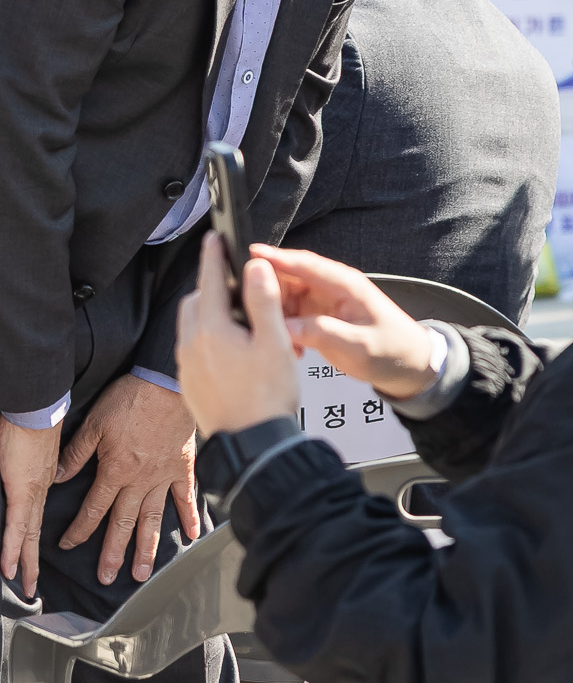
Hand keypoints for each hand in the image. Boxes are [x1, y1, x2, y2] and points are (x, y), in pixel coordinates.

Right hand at [2, 419, 58, 595]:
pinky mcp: (22, 488)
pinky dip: (13, 546)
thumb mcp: (31, 451)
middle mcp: (40, 488)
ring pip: (28, 533)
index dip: (34, 538)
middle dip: (34, 560)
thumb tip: (28, 477)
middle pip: (35, 531)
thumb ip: (30, 469)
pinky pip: (17, 524)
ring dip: (26, 561)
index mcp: (42, 479)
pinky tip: (10, 566)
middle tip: (33, 585)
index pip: (36, 516)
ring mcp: (32, 489)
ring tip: (26, 584)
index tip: (34, 555)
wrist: (37, 407)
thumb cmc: (30, 421)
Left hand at [53, 375, 199, 585]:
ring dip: (147, 547)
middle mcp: (139, 479)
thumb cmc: (129, 399)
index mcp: (115, 470)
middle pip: (123, 523)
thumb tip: (58, 478)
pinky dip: (188, 517)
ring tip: (142, 573)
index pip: (93, 509)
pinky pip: (186, 496)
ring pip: (152, 518)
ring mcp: (164, 475)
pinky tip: (191, 537)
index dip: (79, 530)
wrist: (166, 382)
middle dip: (113, 553)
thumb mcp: (94, 424)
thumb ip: (76, 454)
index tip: (69, 545)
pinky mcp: (183, 466)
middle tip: (108, 578)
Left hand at [173, 238, 299, 440]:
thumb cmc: (268, 395)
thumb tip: (254, 267)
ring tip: (238, 318)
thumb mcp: (275, 343)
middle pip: (195, 302)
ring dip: (208, 312)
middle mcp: (192, 346)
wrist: (252, 444)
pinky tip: (231, 349)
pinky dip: (207, 337)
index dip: (213, 256)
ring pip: (191, 326)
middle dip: (210, 286)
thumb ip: (264, 301)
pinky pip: (193, 349)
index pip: (210, 281)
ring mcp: (187, 367)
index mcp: (212, 330)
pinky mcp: (190, 384)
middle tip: (234, 282)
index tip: (214, 238)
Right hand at [254, 244, 437, 400]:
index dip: (278, 258)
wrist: (406, 364)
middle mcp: (331, 288)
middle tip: (245, 307)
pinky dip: (280, 327)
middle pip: (288, 278)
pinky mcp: (316, 317)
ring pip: (284, 297)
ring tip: (264, 332)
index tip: (251, 253)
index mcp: (346, 285)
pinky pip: (288, 315)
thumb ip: (322, 334)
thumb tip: (285, 327)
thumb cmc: (391, 349)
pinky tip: (283, 346)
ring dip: (271, 313)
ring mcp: (322, 302)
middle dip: (265, 289)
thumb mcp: (358, 345)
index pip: (307, 265)